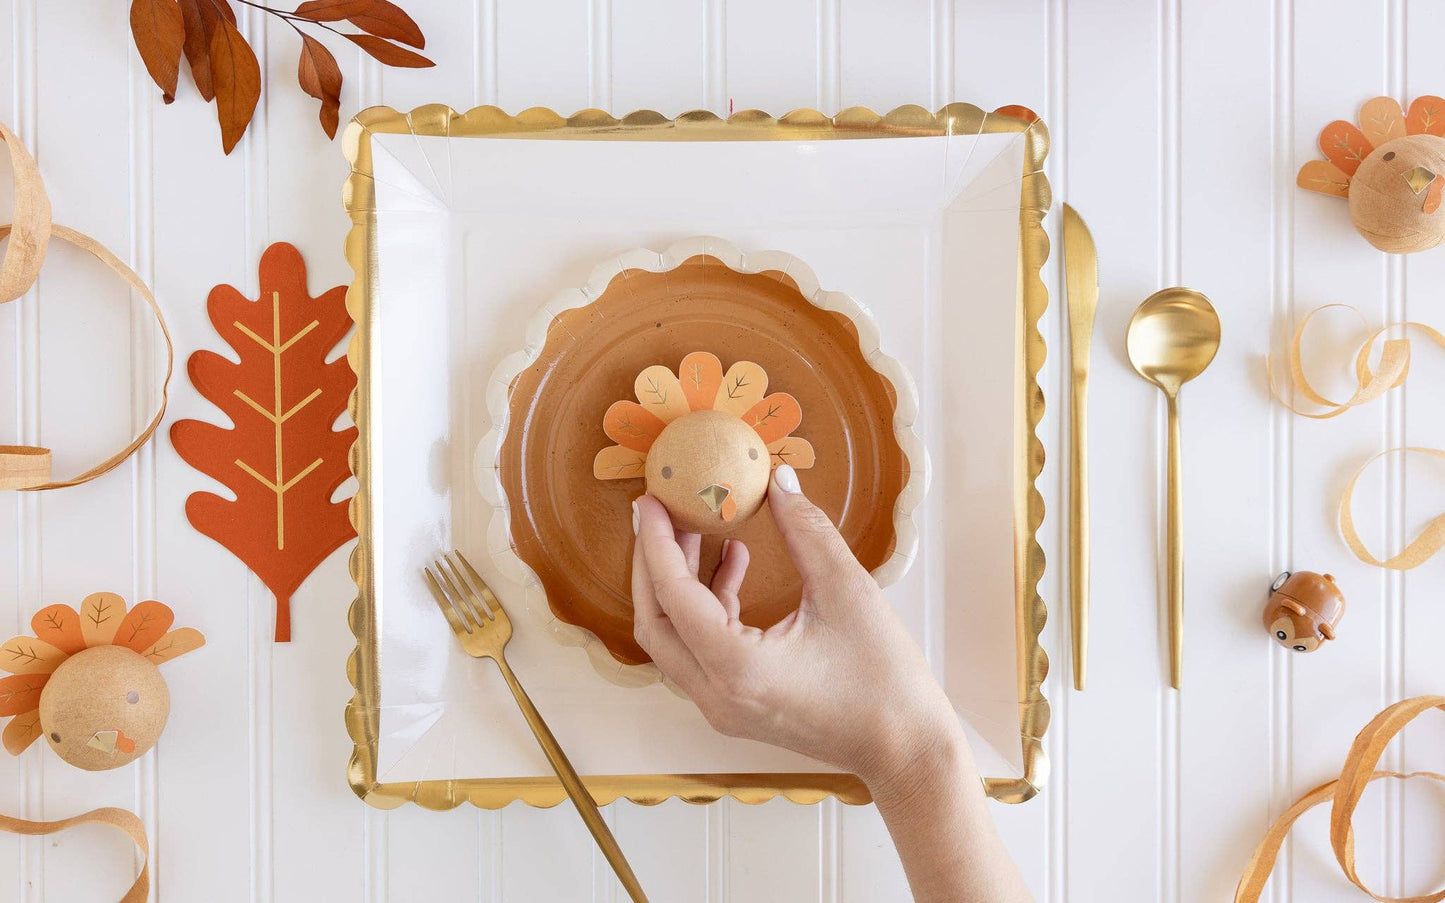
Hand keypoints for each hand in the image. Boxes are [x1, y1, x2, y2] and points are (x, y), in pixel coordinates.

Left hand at [629, 464, 957, 793]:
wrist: (906, 750)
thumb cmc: (884, 680)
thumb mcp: (847, 591)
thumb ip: (806, 530)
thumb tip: (778, 481)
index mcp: (736, 668)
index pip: (673, 595)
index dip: (657, 542)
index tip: (651, 500)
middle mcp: (717, 694)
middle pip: (655, 622)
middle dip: (652, 563)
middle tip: (660, 511)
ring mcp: (723, 706)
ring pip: (673, 638)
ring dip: (678, 583)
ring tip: (699, 528)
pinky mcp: (737, 705)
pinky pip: (700, 650)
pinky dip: (705, 606)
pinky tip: (732, 563)